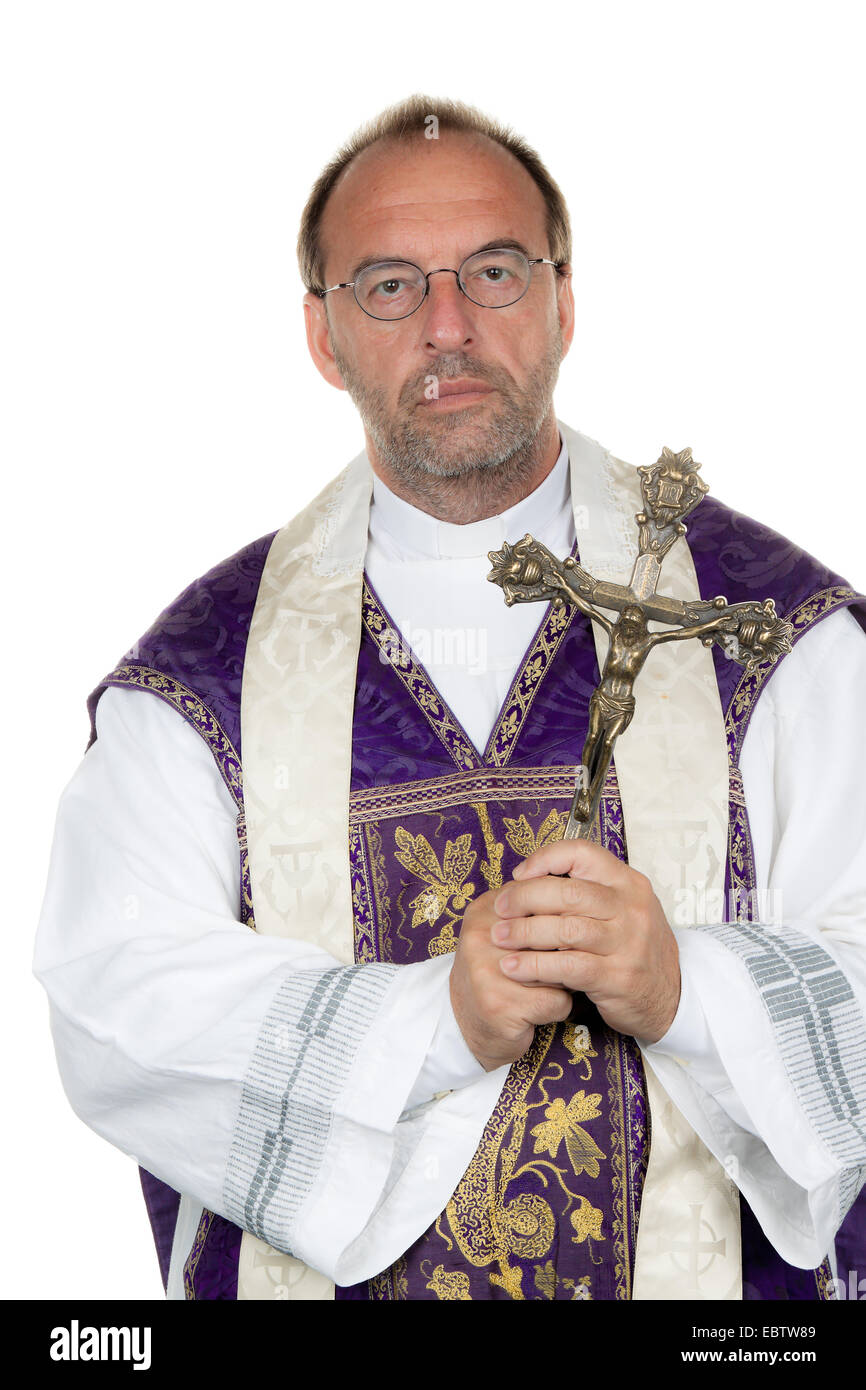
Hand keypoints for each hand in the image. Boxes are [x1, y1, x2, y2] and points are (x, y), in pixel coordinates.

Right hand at [449, 886, 573, 1072]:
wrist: (464, 1024)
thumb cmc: (497, 973)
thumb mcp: (507, 933)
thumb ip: (534, 911)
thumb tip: (581, 902)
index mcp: (485, 910)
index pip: (543, 898)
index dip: (563, 920)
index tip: (562, 936)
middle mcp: (481, 936)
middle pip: (555, 934)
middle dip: (566, 952)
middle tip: (554, 965)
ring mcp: (487, 971)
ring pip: (560, 968)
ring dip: (564, 981)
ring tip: (543, 987)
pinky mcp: (501, 1005)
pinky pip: (558, 1000)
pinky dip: (558, 1008)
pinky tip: (539, 1009)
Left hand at [489, 838, 680, 1043]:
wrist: (672, 994)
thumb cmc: (632, 946)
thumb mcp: (622, 908)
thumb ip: (585, 892)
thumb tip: (527, 880)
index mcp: (628, 882)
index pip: (582, 853)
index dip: (544, 859)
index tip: (519, 875)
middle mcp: (630, 908)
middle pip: (567, 893)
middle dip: (524, 898)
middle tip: (500, 909)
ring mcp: (627, 943)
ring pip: (564, 929)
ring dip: (524, 933)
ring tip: (499, 937)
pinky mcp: (617, 977)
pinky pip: (567, 966)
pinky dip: (534, 966)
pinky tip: (514, 968)